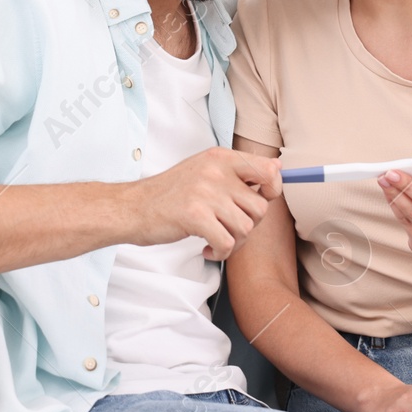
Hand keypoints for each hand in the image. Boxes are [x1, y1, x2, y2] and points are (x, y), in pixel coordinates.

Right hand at [126, 147, 281, 260]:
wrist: (133, 208)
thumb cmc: (171, 194)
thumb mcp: (204, 170)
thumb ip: (238, 170)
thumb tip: (279, 168)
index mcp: (220, 158)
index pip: (268, 170)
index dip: (272, 190)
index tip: (258, 201)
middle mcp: (215, 171)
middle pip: (259, 207)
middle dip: (248, 225)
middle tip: (228, 229)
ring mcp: (205, 193)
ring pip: (245, 228)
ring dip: (234, 242)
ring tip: (216, 240)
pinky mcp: (195, 216)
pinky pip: (228, 243)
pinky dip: (221, 253)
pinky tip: (207, 249)